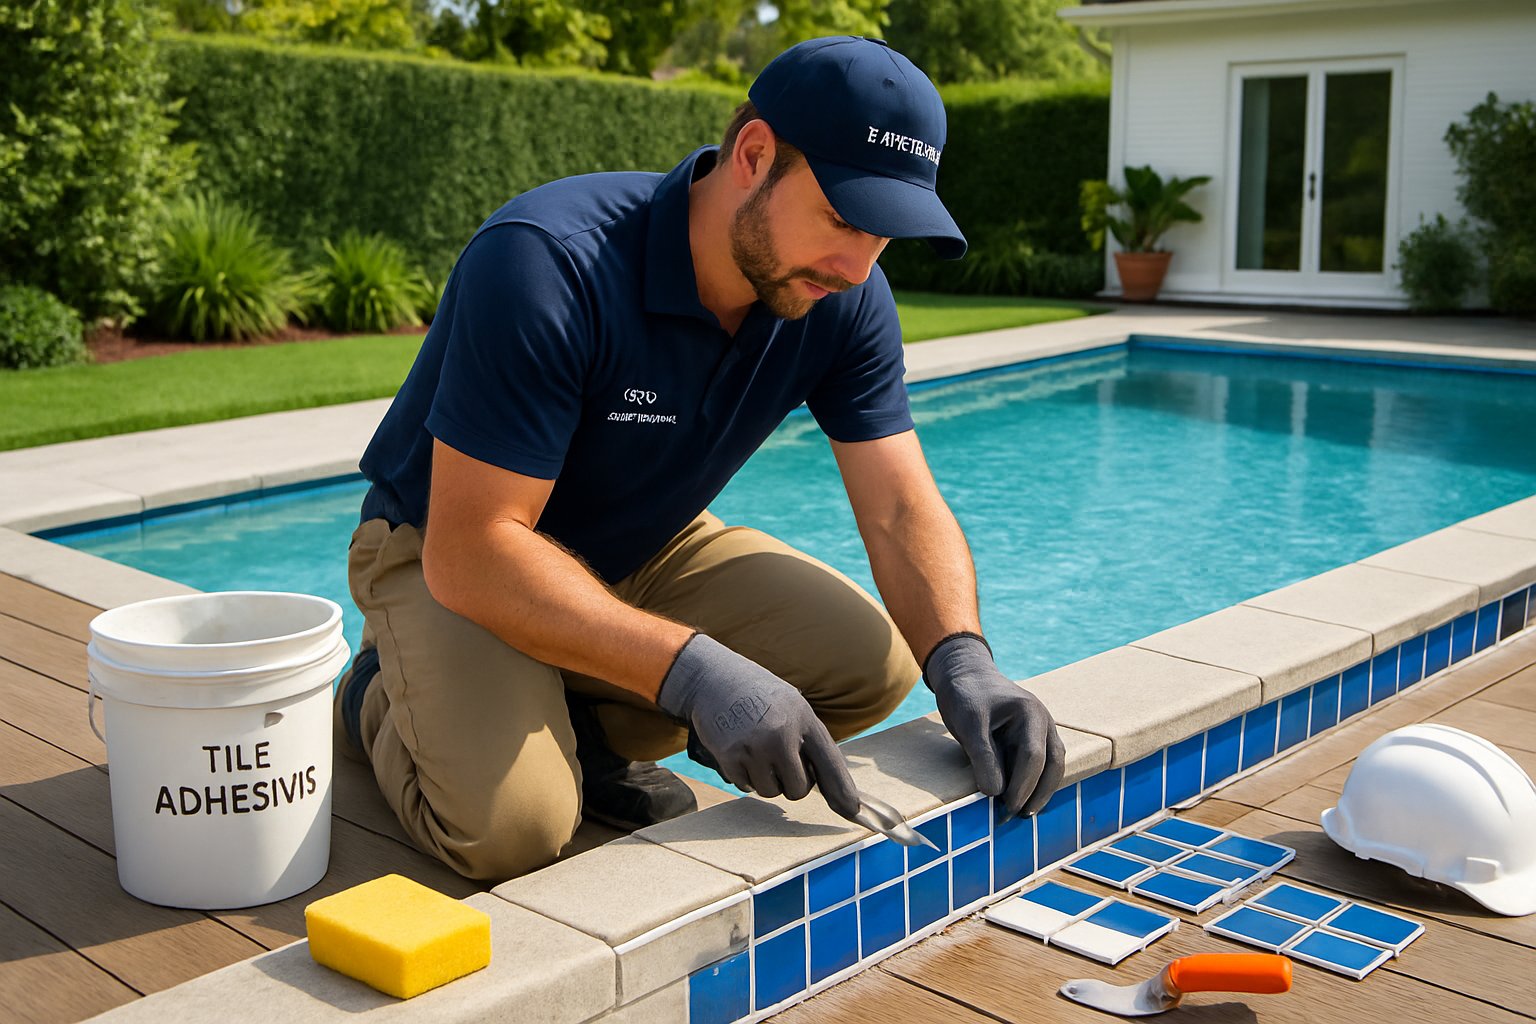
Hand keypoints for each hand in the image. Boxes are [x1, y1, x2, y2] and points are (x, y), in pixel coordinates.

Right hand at [657, 634, 861, 818]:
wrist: (714, 678)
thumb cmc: (759, 696)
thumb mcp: (793, 707)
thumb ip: (810, 742)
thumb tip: (828, 788)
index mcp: (805, 720)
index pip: (830, 763)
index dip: (843, 791)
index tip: (851, 812)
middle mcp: (783, 734)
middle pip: (799, 789)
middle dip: (791, 782)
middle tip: (778, 758)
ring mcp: (755, 747)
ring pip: (771, 791)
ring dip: (765, 780)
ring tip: (756, 749)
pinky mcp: (730, 757)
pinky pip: (746, 787)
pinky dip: (744, 776)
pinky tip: (740, 749)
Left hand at [925, 634, 1064, 816]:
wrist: (965, 675)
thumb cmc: (966, 696)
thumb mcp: (968, 724)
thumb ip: (982, 757)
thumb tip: (995, 794)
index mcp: (1030, 713)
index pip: (1033, 757)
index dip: (1023, 785)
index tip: (1007, 807)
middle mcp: (1043, 721)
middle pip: (1053, 764)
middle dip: (1038, 793)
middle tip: (1017, 817)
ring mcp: (1042, 730)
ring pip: (1052, 766)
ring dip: (1040, 791)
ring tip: (1020, 814)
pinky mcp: (1034, 738)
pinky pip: (1042, 764)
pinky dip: (1034, 782)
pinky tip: (1019, 799)